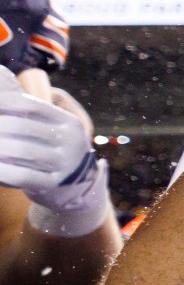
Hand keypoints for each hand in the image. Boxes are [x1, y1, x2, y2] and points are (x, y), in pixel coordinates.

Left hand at [0, 72, 105, 233]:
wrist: (74, 184)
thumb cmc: (48, 146)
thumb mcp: (43, 123)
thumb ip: (20, 100)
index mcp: (67, 121)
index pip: (29, 104)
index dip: (2, 102)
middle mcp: (70, 140)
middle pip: (22, 126)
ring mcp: (64, 164)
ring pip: (21, 151)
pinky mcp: (53, 184)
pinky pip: (22, 176)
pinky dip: (2, 171)